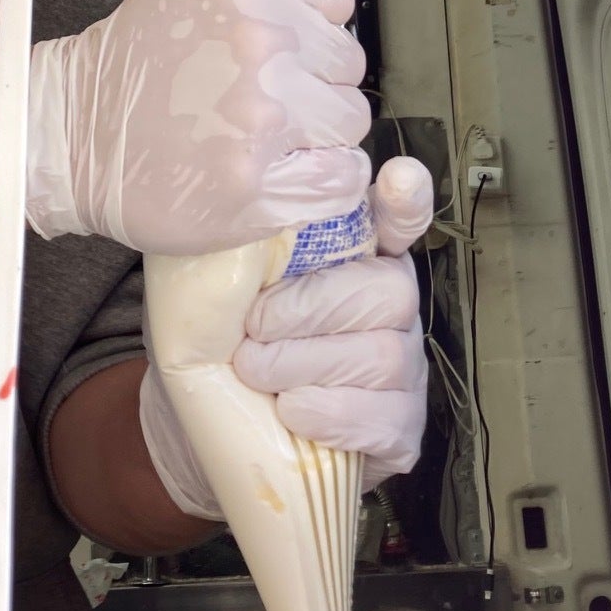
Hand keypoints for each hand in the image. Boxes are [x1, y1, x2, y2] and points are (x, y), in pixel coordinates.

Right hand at [26, 0, 372, 254]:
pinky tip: (282, 173)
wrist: (77, 133)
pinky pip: (341, 181)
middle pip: (347, 63)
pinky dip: (322, 182)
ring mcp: (260, 119)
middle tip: (258, 94)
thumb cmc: (147, 55)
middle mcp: (260, 43)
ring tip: (266, 135)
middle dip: (312, 79)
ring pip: (348, 121)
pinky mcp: (257, 187)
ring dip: (317, 132)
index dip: (308, 25)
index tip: (270, 44)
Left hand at [140, 154, 433, 518]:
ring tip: (254, 371)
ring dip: (307, 363)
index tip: (398, 179)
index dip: (406, 200)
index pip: (399, 216)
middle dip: (313, 308)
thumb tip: (225, 210)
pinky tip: (291, 411)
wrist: (203, 430)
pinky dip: (332, 414)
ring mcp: (403, 367)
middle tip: (252, 328)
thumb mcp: (209, 286)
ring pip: (384, 356)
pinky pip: (386, 417)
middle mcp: (390, 303)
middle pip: (389, 291)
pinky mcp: (401, 427)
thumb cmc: (214, 342)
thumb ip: (233, 247)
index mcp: (353, 255)